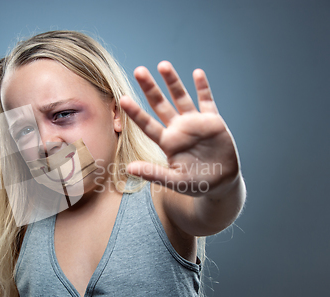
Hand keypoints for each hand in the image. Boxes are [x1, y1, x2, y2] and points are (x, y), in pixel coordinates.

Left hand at [120, 61, 240, 197]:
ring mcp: (195, 122)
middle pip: (160, 104)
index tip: (122, 99)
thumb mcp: (175, 181)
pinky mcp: (213, 121)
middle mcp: (178, 128)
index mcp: (167, 142)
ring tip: (163, 65)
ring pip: (181, 97)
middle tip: (139, 70)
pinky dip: (203, 87)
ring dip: (173, 82)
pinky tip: (197, 73)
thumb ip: (154, 173)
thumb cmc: (196, 184)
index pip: (147, 124)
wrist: (221, 183)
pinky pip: (207, 101)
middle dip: (150, 88)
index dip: (135, 112)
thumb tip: (129, 168)